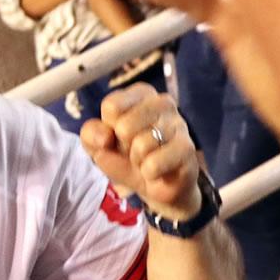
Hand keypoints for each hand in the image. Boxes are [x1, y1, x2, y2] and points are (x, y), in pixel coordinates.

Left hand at [80, 83, 200, 219]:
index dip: (108, 130)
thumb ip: (91, 134)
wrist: (154, 185)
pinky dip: (148, 173)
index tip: (117, 136)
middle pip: (124, 126)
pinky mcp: (187, 149)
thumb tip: (105, 138)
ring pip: (141, 145)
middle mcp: (163, 102)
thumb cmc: (124, 156)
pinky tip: (157, 171)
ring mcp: (179, 124)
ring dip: (137, 162)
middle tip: (133, 151)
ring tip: (146, 161)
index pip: (112, 106)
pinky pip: (154, 164)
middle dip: (123, 147)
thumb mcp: (97, 144)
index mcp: (140, 94)